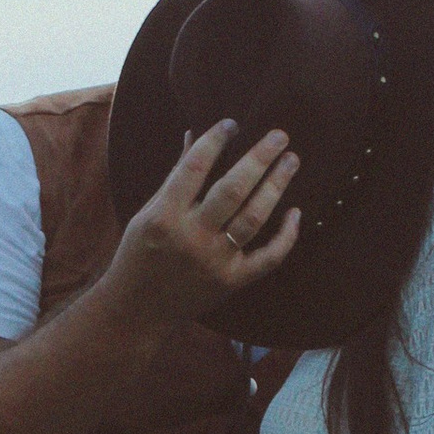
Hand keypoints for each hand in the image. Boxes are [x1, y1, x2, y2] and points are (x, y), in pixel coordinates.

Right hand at [108, 120, 302, 326]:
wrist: (137, 310)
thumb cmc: (139, 254)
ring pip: (253, 218)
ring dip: (276, 187)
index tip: (232, 124)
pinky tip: (296, 213)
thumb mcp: (147, 213)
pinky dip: (286, 236)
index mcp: (164, 216)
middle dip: (259, 159)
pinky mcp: (231, 281)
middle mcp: (191, 237)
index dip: (214, 141)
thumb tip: (195, 135)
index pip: (193, 168)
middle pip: (232, 190)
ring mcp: (214, 261)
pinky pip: (268, 258)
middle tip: (280, 135)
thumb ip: (175, 177)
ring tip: (291, 160)